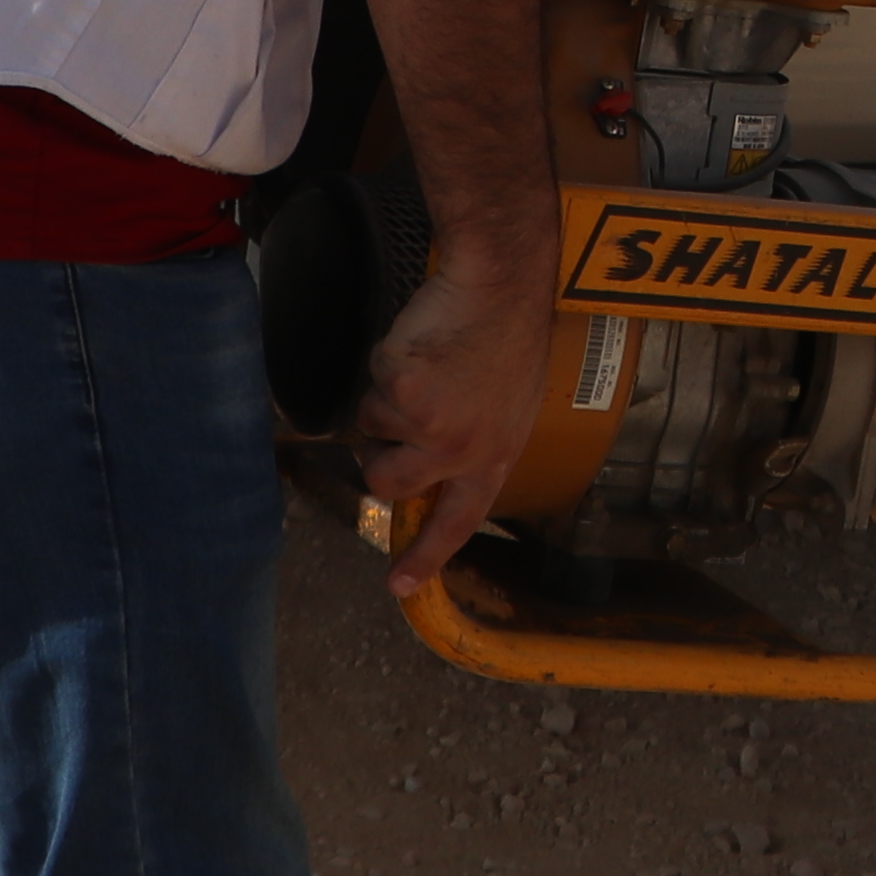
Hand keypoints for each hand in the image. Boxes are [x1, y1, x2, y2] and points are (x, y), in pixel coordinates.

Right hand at [349, 253, 553, 598]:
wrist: (499, 288)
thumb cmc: (503, 337)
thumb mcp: (507, 407)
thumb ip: (472, 444)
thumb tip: (430, 470)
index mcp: (494, 459)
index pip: (457, 522)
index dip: (424, 556)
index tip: (398, 587)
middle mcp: (462, 453)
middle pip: (387, 483)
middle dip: (377, 454)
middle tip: (396, 416)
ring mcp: (432, 427)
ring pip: (370, 431)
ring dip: (383, 400)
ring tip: (424, 366)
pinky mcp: (404, 395)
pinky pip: (368, 389)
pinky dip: (383, 365)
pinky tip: (419, 346)